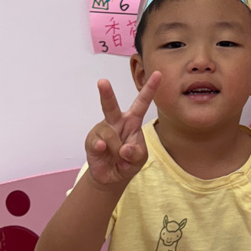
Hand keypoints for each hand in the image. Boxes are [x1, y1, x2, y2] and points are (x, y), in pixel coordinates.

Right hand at [84, 73, 160, 188]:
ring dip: (117, 150)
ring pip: (110, 134)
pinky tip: (103, 151)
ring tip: (119, 158)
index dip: (150, 88)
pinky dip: (103, 150)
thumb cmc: (128, 161)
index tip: (158, 73)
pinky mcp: (92, 140)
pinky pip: (97, 143)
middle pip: (111, 106)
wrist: (111, 176)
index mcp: (133, 121)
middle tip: (102, 81)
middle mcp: (116, 121)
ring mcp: (103, 129)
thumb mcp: (140, 158)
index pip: (142, 102)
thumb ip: (137, 153)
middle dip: (106, 93)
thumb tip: (124, 148)